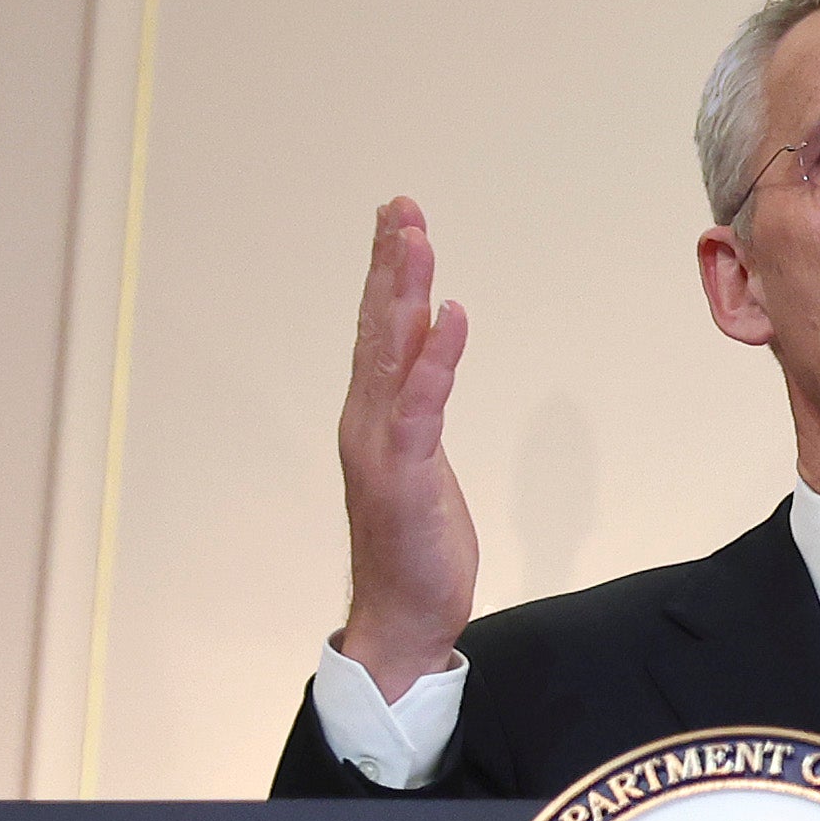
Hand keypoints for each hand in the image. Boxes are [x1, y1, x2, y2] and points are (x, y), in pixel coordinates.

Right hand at [335, 198, 477, 692]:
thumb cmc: (415, 543)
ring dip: (404, 292)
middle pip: (377, 326)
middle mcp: (367, 418)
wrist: (403, 614)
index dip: (387, 272)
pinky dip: (437, 358)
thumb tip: (432, 345)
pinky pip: (422, 404)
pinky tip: (452, 316)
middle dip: (389, 263)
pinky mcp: (404, 474)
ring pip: (391, 352)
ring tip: (416, 239)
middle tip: (400, 206)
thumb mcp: (423, 459)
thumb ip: (421, 401)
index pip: (379, 330)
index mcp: (373, 414)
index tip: (398, 219)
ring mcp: (380, 444)